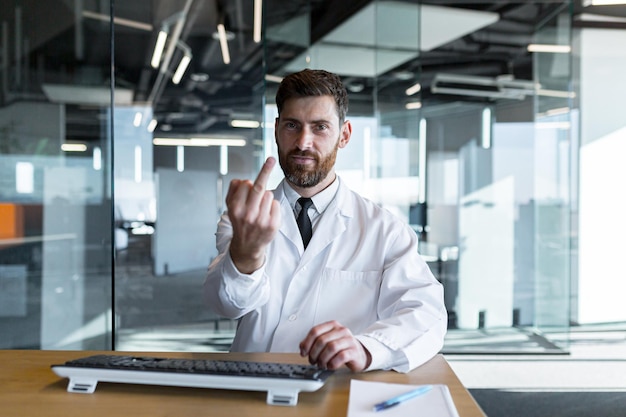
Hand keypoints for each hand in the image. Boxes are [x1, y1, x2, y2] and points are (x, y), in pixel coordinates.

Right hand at [226, 157, 280, 273]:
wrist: (247, 246)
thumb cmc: (240, 221)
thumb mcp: (230, 206)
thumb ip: (233, 190)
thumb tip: (243, 180)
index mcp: (235, 208)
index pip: (246, 184)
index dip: (248, 183)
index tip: (253, 177)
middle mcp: (248, 214)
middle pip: (259, 187)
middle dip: (265, 170)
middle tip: (271, 159)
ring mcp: (261, 220)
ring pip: (269, 194)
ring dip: (266, 197)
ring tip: (260, 208)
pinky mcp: (273, 224)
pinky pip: (276, 204)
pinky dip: (273, 206)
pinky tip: (267, 214)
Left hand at [299, 320, 371, 371]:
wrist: (359, 354)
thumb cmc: (341, 347)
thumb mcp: (327, 341)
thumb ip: (314, 342)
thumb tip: (302, 346)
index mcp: (332, 325)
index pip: (315, 331)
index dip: (307, 343)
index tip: (304, 353)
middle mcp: (341, 330)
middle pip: (322, 340)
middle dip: (314, 353)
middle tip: (313, 361)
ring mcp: (349, 340)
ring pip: (331, 347)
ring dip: (323, 359)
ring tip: (321, 364)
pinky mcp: (354, 351)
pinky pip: (341, 356)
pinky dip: (332, 363)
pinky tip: (330, 366)